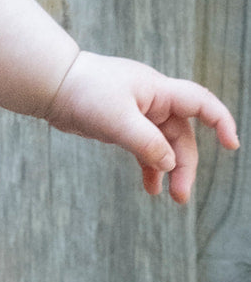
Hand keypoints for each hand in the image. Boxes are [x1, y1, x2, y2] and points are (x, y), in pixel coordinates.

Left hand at [45, 50, 239, 203]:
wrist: (50, 84)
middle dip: (185, 165)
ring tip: (169, 197)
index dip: (219, 121)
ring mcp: (137, 112)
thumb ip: (146, 143)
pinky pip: (145, 147)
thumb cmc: (83, 92)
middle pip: (181, 135)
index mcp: (157, 90)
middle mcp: (152, 99)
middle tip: (180, 196)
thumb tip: (169, 164)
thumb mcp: (117, 120)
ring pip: (164, 144)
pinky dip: (150, 166)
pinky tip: (150, 187)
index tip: (231, 145)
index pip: (199, 102)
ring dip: (169, 169)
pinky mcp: (122, 123)